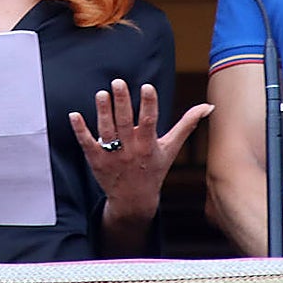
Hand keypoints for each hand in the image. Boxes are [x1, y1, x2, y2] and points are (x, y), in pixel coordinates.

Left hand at [69, 80, 212, 224]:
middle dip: (122, 102)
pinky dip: (80, 130)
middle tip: (118, 82)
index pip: (150, 121)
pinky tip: (74, 115)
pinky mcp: (96, 160)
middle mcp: (131, 150)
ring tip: (101, 93)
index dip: (149, 104)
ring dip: (102, 112)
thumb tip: (208, 107)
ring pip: (106, 131)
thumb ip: (187, 124)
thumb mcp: (171, 148)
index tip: (147, 86)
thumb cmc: (154, 169)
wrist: (134, 200)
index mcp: (149, 145)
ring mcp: (112, 156)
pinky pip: (87, 144)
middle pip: (125, 123)